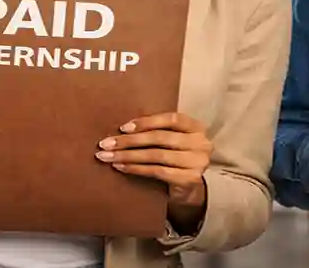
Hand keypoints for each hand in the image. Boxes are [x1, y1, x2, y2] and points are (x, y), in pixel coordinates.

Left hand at [97, 113, 212, 208]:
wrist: (189, 188)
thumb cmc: (175, 158)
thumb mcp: (172, 140)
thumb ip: (157, 131)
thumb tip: (122, 128)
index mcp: (196, 127)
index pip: (171, 119)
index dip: (146, 122)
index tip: (123, 127)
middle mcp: (201, 143)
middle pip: (160, 138)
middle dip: (130, 141)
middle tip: (106, 144)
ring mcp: (197, 162)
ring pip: (157, 155)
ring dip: (129, 156)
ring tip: (109, 157)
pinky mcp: (189, 179)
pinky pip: (157, 171)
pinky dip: (136, 169)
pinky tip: (122, 167)